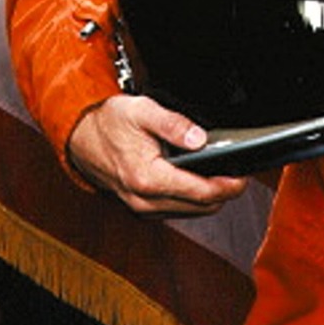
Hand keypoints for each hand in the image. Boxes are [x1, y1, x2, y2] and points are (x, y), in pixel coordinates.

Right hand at [67, 94, 247, 216]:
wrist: (79, 137)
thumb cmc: (109, 123)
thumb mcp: (143, 111)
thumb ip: (174, 124)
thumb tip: (200, 139)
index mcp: (147, 177)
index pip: (199, 192)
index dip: (227, 187)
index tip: (243, 179)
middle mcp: (144, 199)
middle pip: (198, 208)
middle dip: (223, 194)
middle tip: (239, 176)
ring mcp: (141, 207)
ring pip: (188, 213)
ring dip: (209, 200)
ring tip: (225, 177)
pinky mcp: (140, 207)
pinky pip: (174, 211)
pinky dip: (192, 202)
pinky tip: (200, 184)